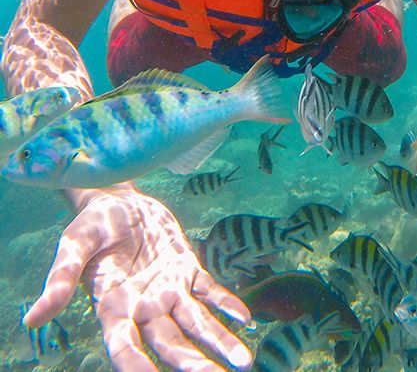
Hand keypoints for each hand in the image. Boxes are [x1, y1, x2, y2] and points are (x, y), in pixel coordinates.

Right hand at [25, 187, 252, 371]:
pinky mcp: (188, 271)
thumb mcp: (72, 245)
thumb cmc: (91, 225)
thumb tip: (32, 317)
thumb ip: (60, 279)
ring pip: (197, 323)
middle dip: (190, 362)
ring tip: (243, 363)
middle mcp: (145, 306)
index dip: (134, 363)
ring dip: (219, 341)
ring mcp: (169, 290)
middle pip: (169, 342)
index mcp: (113, 306)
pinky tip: (246, 319)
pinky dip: (228, 304)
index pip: (123, 344)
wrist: (118, 199)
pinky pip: (211, 291)